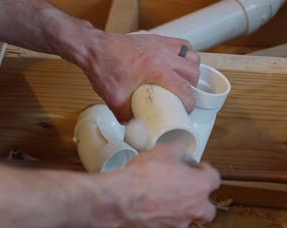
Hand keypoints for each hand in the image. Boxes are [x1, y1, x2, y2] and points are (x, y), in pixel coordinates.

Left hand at [76, 32, 200, 122]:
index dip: (189, 104)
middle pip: (193, 73)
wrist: (94, 49)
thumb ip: (127, 117)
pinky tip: (180, 65)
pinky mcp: (157, 39)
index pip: (184, 89)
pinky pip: (182, 45)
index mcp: (155, 70)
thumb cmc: (103, 70)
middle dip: (192, 88)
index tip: (185, 110)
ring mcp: (161, 45)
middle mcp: (162, 55)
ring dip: (191, 71)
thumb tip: (137, 128)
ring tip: (183, 81)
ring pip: (191, 57)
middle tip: (182, 97)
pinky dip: (186, 56)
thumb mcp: (114, 100)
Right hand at [101, 142, 219, 227]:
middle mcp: (195, 207)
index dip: (206, 170)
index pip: (214, 178)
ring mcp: (180, 221)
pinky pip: (171, 222)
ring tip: (169, 196)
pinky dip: (167, 215)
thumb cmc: (145, 174)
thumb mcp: (164, 150)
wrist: (123, 197)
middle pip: (208, 207)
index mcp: (201, 186)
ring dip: (184, 208)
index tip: (197, 167)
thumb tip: (180, 148)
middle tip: (188, 187)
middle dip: (201, 198)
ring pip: (190, 217)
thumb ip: (177, 149)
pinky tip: (155, 204)